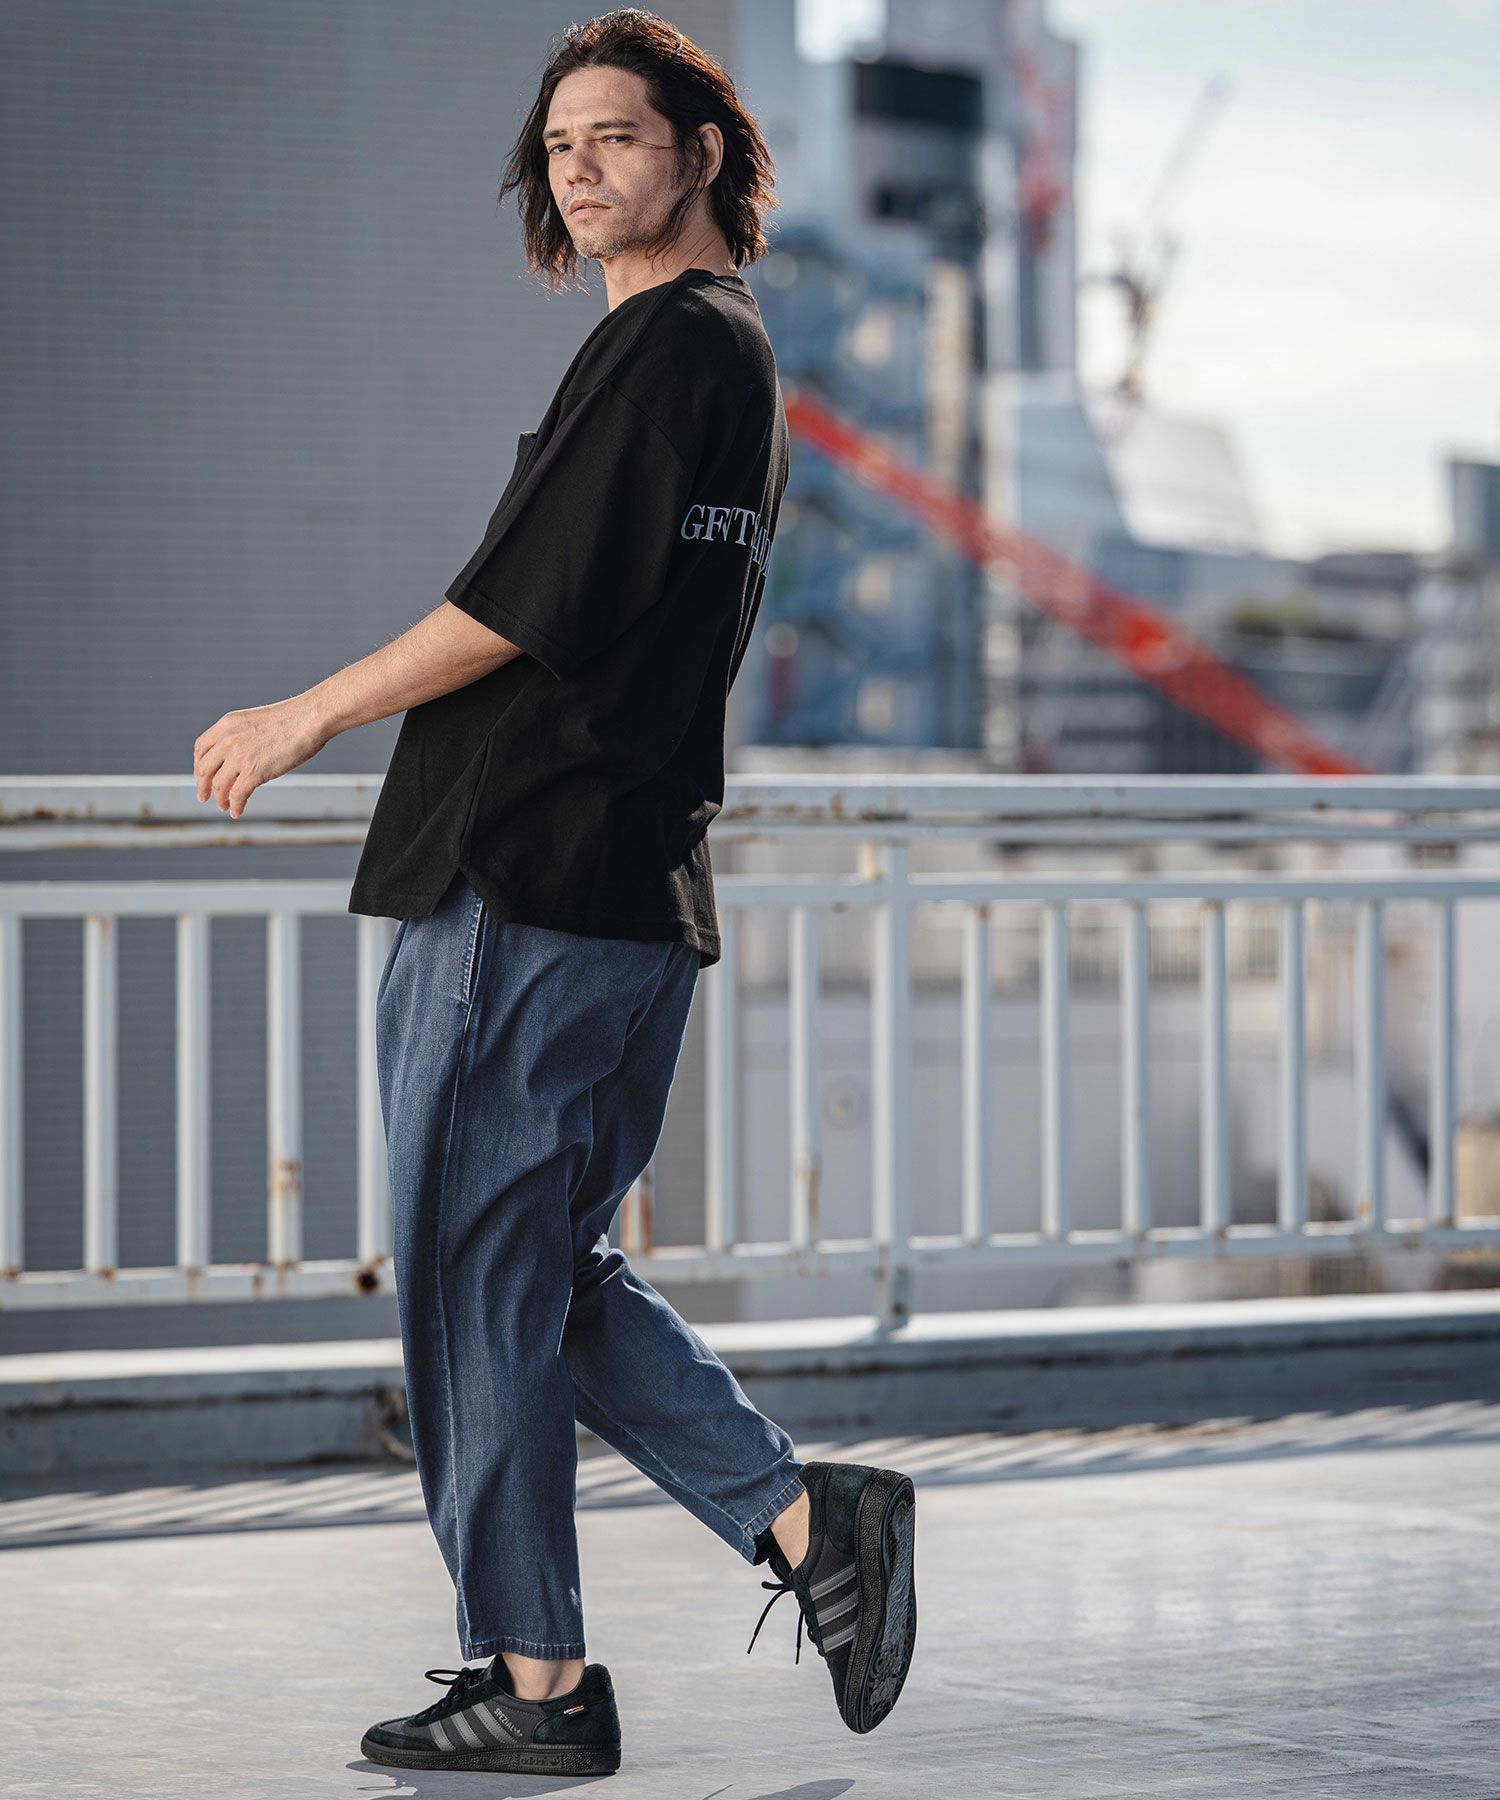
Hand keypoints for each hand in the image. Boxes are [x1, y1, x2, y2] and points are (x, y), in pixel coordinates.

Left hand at [194, 695, 328, 818]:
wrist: (309, 718)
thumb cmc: (293, 719)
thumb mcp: (257, 723)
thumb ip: (244, 738)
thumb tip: (244, 759)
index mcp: (227, 724)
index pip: (201, 747)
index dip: (198, 765)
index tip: (202, 775)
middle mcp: (227, 740)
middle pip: (205, 769)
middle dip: (203, 786)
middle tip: (204, 797)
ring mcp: (239, 757)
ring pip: (219, 785)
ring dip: (219, 799)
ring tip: (223, 806)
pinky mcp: (253, 772)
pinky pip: (237, 795)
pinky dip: (235, 806)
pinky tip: (237, 812)